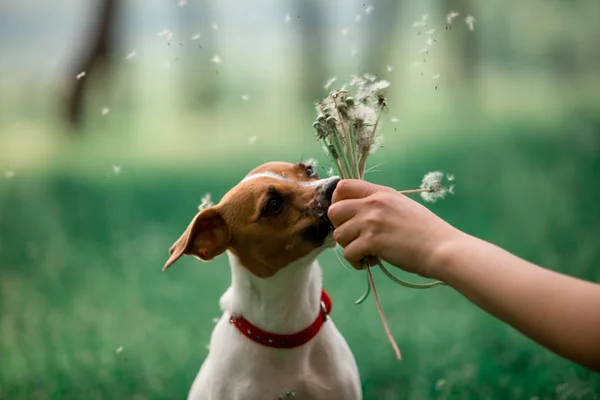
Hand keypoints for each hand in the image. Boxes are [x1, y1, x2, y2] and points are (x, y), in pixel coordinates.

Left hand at [327, 179, 460, 278]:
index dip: (338, 202)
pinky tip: (369, 262)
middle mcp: (373, 203)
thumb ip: (379, 205)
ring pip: (339, 235)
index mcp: (380, 192)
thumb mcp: (401, 206)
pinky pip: (348, 253)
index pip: (343, 186)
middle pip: (334, 211)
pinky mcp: (372, 242)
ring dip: (349, 247)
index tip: (346, 216)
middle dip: (339, 227)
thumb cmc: (426, 231)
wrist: (441, 248)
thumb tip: (357, 213)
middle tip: (354, 237)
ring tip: (366, 253)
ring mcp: (372, 222)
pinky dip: (356, 262)